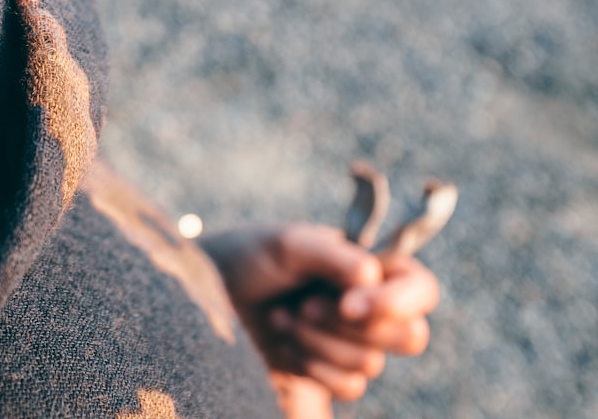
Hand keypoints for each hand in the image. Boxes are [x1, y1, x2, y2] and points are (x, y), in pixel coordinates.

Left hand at [200, 224, 438, 409]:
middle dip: (353, 327)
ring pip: (370, 364)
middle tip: (306, 306)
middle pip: (411, 337)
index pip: (421, 289)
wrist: (208, 297)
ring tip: (280, 316)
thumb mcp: (288, 244)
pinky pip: (348, 386)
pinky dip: (311, 365)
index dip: (397, 302)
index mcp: (372, 267)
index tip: (349, 304)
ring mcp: (351, 343)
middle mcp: (371, 306)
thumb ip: (333, 255)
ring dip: (319, 341)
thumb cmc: (250, 258)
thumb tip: (372, 275)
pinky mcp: (329, 372)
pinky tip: (282, 342)